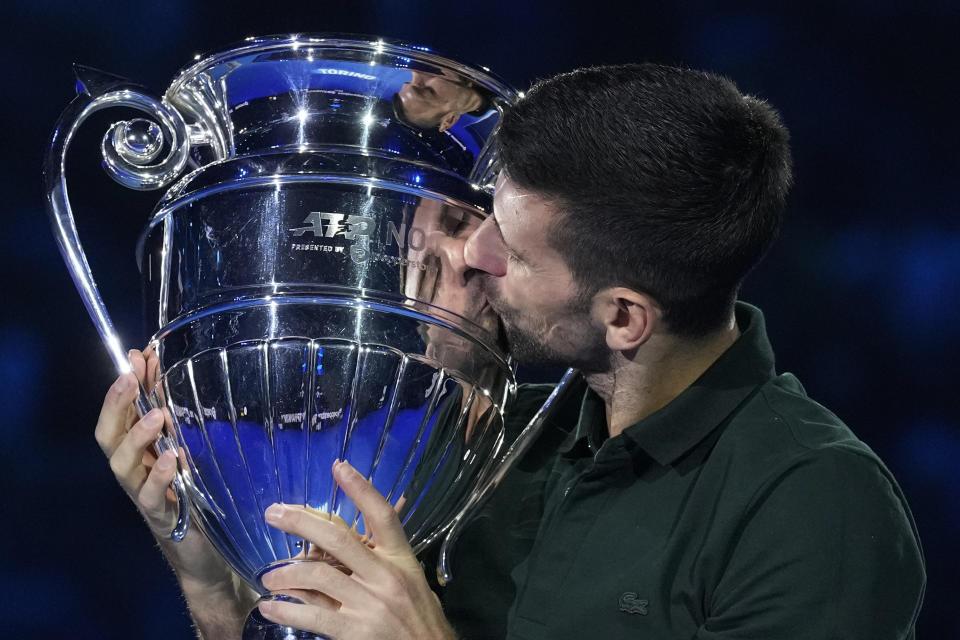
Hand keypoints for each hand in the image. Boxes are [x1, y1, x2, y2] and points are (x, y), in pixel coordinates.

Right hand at [95, 348, 253, 634]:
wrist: (212, 558)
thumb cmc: (204, 499)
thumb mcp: (196, 454)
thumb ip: (186, 421)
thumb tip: (185, 377)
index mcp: (143, 453)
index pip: (121, 414)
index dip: (124, 385)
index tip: (136, 355)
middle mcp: (137, 472)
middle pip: (109, 436)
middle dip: (117, 404)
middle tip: (130, 376)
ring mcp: (146, 497)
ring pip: (122, 465)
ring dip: (137, 436)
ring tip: (157, 414)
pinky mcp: (164, 519)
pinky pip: (153, 497)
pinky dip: (161, 476)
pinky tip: (173, 458)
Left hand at [258, 461, 457, 639]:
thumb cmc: (417, 613)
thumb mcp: (408, 577)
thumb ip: (378, 558)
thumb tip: (337, 541)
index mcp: (400, 558)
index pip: (383, 515)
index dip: (361, 489)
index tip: (338, 467)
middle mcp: (385, 575)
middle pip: (339, 539)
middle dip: (302, 523)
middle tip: (274, 513)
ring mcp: (370, 604)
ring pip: (319, 577)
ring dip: (286, 574)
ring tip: (269, 578)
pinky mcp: (355, 631)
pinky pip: (314, 616)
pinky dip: (287, 611)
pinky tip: (270, 607)